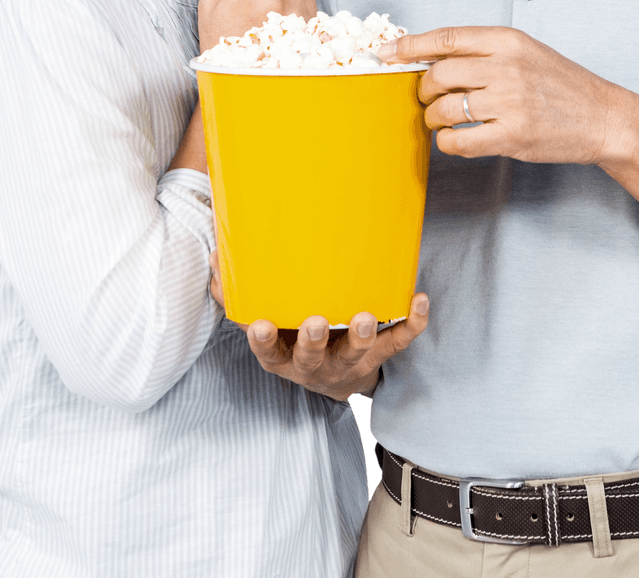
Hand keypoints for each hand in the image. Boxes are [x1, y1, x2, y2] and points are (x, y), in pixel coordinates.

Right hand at [208, 253, 427, 400]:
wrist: (338, 381)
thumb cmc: (294, 339)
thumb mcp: (267, 326)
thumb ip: (238, 294)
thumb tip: (217, 257)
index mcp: (284, 356)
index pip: (269, 353)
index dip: (264, 341)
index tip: (261, 324)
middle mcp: (315, 364)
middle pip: (312, 357)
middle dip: (314, 340)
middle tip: (317, 322)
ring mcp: (349, 360)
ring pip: (357, 353)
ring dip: (362, 335)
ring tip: (367, 315)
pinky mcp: (379, 354)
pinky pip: (399, 340)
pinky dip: (412, 323)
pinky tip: (420, 300)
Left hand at [377, 26, 631, 164]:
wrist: (604, 117)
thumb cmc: (561, 84)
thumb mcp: (525, 52)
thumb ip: (483, 52)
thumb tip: (430, 58)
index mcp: (507, 40)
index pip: (445, 39)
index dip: (409, 46)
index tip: (386, 53)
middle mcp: (507, 67)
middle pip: (438, 75)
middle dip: (423, 90)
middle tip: (428, 99)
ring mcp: (510, 101)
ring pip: (443, 109)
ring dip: (433, 119)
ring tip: (442, 121)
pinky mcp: (513, 135)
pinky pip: (459, 141)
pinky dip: (447, 143)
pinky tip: (455, 141)